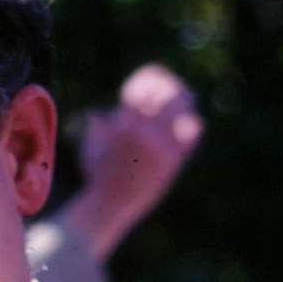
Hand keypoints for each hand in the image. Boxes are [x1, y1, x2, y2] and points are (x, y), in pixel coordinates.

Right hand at [61, 63, 203, 258]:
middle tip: (171, 86)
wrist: (112, 204)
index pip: (144, 84)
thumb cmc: (96, 174)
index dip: (149, 77)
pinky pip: (192, 133)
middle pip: (170, 92)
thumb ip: (97, 126)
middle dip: (170, 85)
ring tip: (186, 99)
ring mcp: (162, 145)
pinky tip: (190, 122)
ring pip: (185, 109)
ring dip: (185, 101)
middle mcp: (146, 130)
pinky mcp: (174, 160)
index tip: (148, 79)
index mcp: (125, 120)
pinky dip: (191, 124)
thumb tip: (98, 113)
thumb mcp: (91, 145)